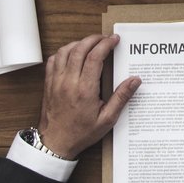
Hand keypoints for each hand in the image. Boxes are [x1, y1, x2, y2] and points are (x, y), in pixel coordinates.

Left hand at [36, 33, 139, 159]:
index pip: (94, 57)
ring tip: (90, 44)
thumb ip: (121, 97)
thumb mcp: (107, 119)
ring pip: (64, 51)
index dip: (106, 44)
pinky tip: (72, 54)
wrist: (55, 143)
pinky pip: (53, 60)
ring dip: (78, 43)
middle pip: (79, 49)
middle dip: (94, 39)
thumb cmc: (81, 133)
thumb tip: (135, 80)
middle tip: (105, 39)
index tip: (114, 40)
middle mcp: (68, 82)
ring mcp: (56, 82)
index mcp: (85, 90)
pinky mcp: (48, 84)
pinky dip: (63, 52)